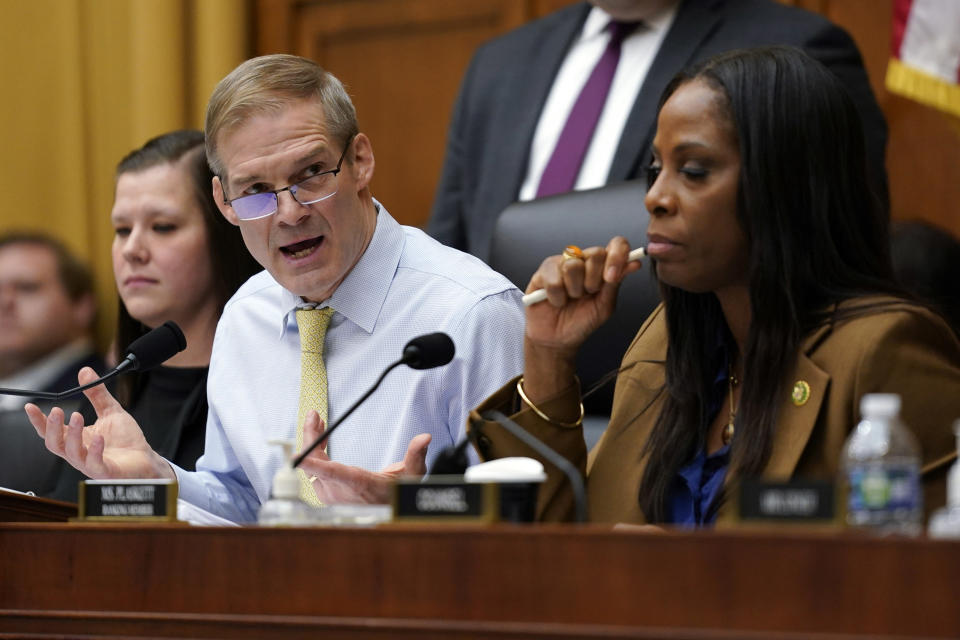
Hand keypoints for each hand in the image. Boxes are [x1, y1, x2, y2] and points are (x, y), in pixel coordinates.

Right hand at [24, 367, 172, 479]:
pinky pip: (95, 463)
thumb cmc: (126, 440)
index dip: (38, 420)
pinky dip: (94, 450)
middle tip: (56, 410)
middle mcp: (78, 452)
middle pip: (54, 443)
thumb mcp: (110, 411)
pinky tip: (99, 437)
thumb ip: (96, 394)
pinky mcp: (105, 471)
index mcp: (76, 438)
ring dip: (72, 434)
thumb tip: (85, 371)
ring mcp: (89, 463)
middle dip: (51, 427)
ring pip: (71, 452)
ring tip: (77, 415)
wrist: (145, 459)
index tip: (30, 406)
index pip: (50, 431)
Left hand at [298, 411, 430, 503]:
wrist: (388, 514)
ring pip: (311, 465)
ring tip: (316, 420)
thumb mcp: (412, 475)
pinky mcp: (326, 492)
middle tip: (313, 415)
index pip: (331, 472)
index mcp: (357, 484)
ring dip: (311, 442)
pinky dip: (313, 452)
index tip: (295, 456)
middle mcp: (339, 490)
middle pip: (314, 462)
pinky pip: (313, 469)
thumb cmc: (398, 494)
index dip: (311, 463)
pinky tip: (320, 439)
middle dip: (310, 436)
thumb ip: (416, 454)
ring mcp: (330, 493)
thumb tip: (425, 437)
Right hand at [523, 237, 641, 399]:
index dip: (618, 255)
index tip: (613, 276)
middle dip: (594, 280)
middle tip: (587, 295)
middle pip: (595, 253)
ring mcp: (562, 264)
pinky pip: (554, 280)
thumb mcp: (605, 305)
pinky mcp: (543, 272)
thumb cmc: (581, 322)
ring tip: (570, 300)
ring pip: (573, 265)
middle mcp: (583, 260)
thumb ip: (615, 283)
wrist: (557, 339)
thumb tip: (634, 263)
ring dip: (574, 291)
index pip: (616, 245)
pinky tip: (556, 301)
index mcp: (602, 266)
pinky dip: (557, 297)